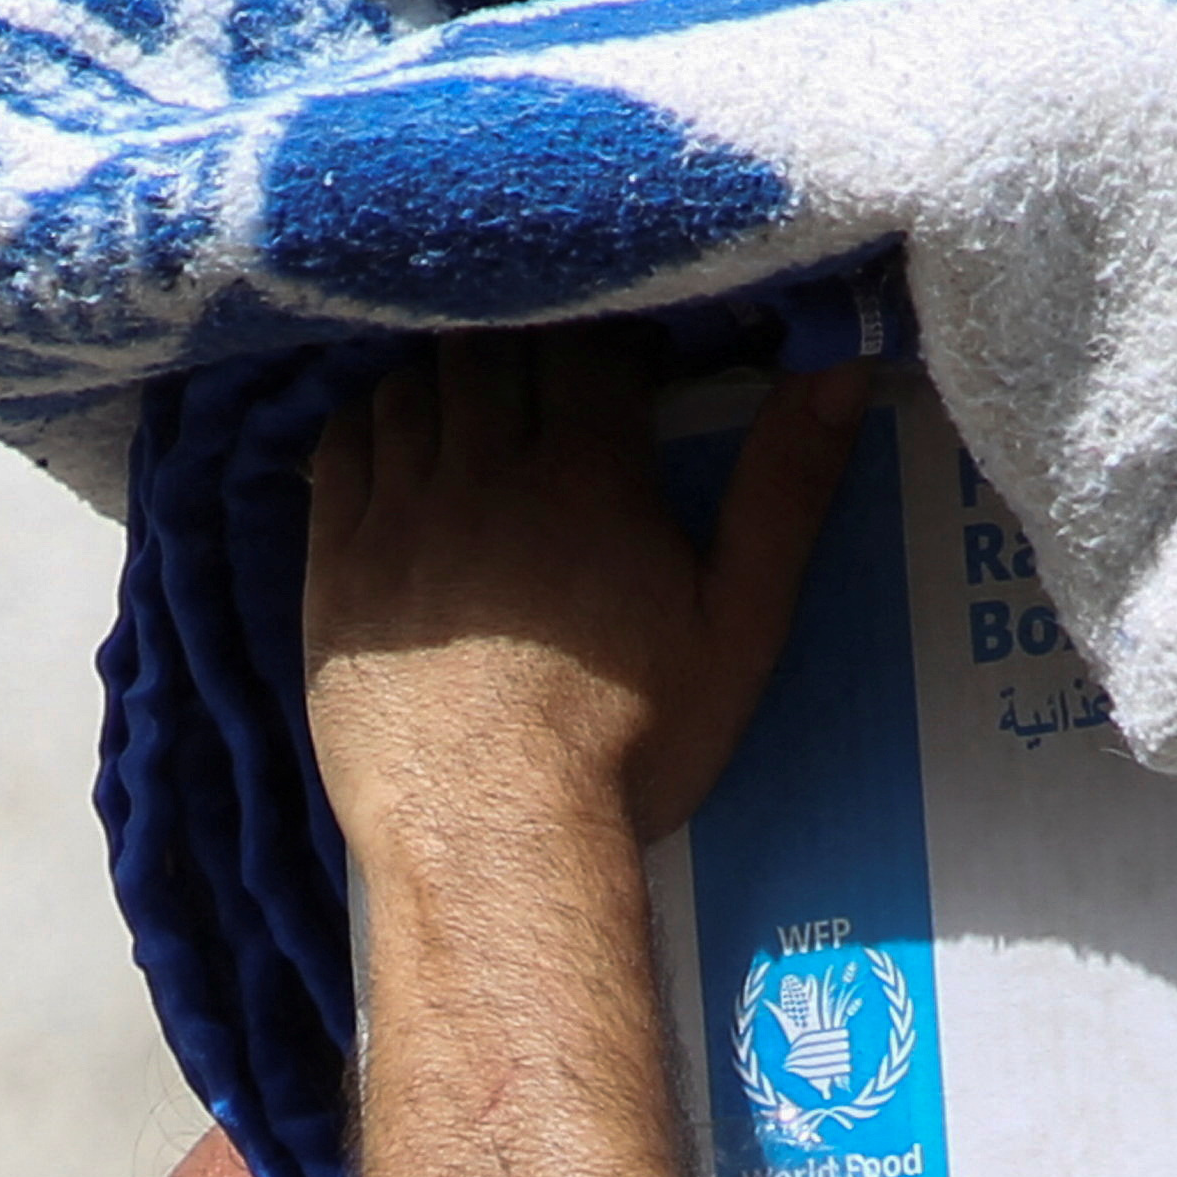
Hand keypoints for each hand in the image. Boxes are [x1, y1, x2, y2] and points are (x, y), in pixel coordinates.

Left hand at [302, 330, 868, 860]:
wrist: (494, 839)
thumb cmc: (633, 743)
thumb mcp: (738, 623)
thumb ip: (786, 492)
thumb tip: (840, 372)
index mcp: (585, 473)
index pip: (589, 342)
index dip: (613, 337)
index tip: (631, 362)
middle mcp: (481, 471)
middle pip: (490, 344)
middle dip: (526, 341)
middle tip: (553, 380)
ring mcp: (398, 513)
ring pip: (413, 383)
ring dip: (449, 373)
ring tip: (481, 406)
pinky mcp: (336, 561)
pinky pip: (341, 445)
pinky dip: (373, 419)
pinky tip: (404, 441)